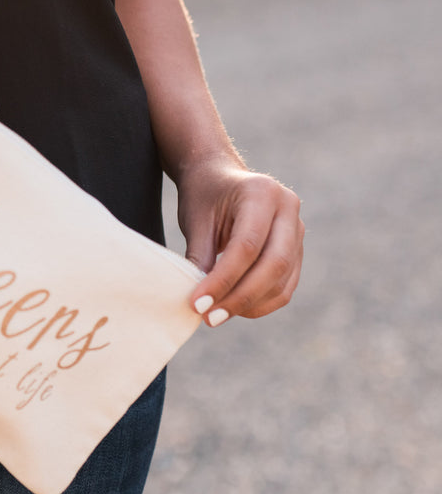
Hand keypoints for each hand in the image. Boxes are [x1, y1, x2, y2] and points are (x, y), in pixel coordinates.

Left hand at [176, 159, 303, 326]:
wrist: (219, 176)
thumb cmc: (204, 196)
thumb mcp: (196, 220)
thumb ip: (200, 257)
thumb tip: (201, 303)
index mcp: (262, 192)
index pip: (246, 245)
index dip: (223, 279)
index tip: (198, 302)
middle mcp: (288, 208)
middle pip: (273, 264)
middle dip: (240, 296)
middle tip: (209, 317)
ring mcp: (298, 229)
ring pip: (282, 279)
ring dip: (249, 304)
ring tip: (216, 315)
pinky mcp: (297, 249)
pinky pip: (285, 285)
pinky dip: (261, 302)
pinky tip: (234, 309)